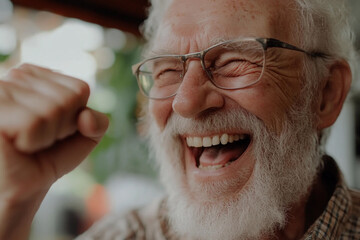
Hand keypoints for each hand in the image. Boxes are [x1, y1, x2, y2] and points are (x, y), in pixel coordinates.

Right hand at [0, 64, 108, 238]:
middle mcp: (18, 74)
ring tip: (27, 142)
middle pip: (68, 99)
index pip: (80, 89)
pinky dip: (32, 142)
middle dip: (61, 128)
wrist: (20, 187)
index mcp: (40, 75)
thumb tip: (87, 116)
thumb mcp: (84, 138)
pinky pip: (33, 123)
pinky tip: (16, 144)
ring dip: (45, 137)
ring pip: (52, 110)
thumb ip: (98, 123)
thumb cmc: (47, 157)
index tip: (54, 129)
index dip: (75, 118)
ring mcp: (2, 89)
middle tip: (40, 139)